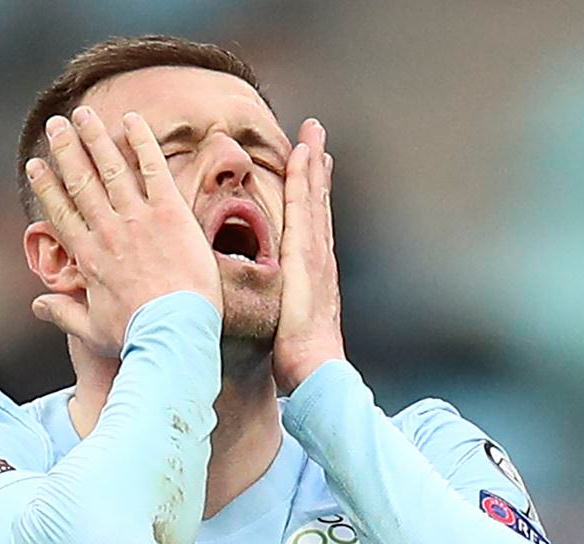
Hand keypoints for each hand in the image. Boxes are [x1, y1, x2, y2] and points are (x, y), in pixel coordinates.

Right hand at [25, 107, 221, 356]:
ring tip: (83, 114)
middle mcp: (107, 231)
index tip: (36, 165)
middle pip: (81, 182)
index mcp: (88, 257)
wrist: (173, 333)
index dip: (47, 186)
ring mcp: (138, 219)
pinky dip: (142, 142)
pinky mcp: (169, 213)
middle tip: (56, 125)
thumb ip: (63, 314)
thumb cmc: (136, 337)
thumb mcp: (92, 331)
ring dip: (95, 138)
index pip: (61, 212)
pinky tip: (133, 120)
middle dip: (66, 150)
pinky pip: (153, 168)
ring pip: (111, 168)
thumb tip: (38, 305)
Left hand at [273, 119, 344, 393]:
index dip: (311, 197)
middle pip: (317, 204)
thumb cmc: (297, 360)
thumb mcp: (286, 330)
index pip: (311, 227)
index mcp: (313, 275)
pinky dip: (306, 179)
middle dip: (316, 169)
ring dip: (313, 163)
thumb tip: (264, 312)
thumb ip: (279, 314)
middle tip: (316, 136)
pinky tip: (304, 156)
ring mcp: (317, 253)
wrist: (316, 370)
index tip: (310, 170)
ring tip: (313, 134)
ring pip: (314, 198)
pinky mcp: (308, 253)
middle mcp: (319, 259)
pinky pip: (305, 207)